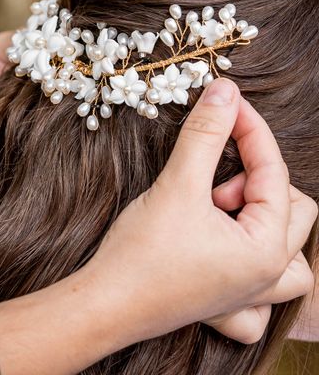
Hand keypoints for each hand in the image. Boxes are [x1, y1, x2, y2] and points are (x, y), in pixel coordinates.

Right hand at [84, 78, 315, 344]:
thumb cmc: (141, 254)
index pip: (273, 172)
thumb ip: (205, 134)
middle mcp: (267, 276)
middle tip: (211, 181)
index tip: (227, 102)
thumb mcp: (177, 186)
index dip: (250, 130)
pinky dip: (255, 268)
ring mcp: (249, 295)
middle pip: (293, 209)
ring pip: (287, 250)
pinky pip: (265, 293)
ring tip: (221, 213)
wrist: (105, 306)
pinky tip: (225, 254)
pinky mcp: (226, 305)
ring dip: (262, 220)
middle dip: (254, 182)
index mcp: (266, 249)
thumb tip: (224, 91)